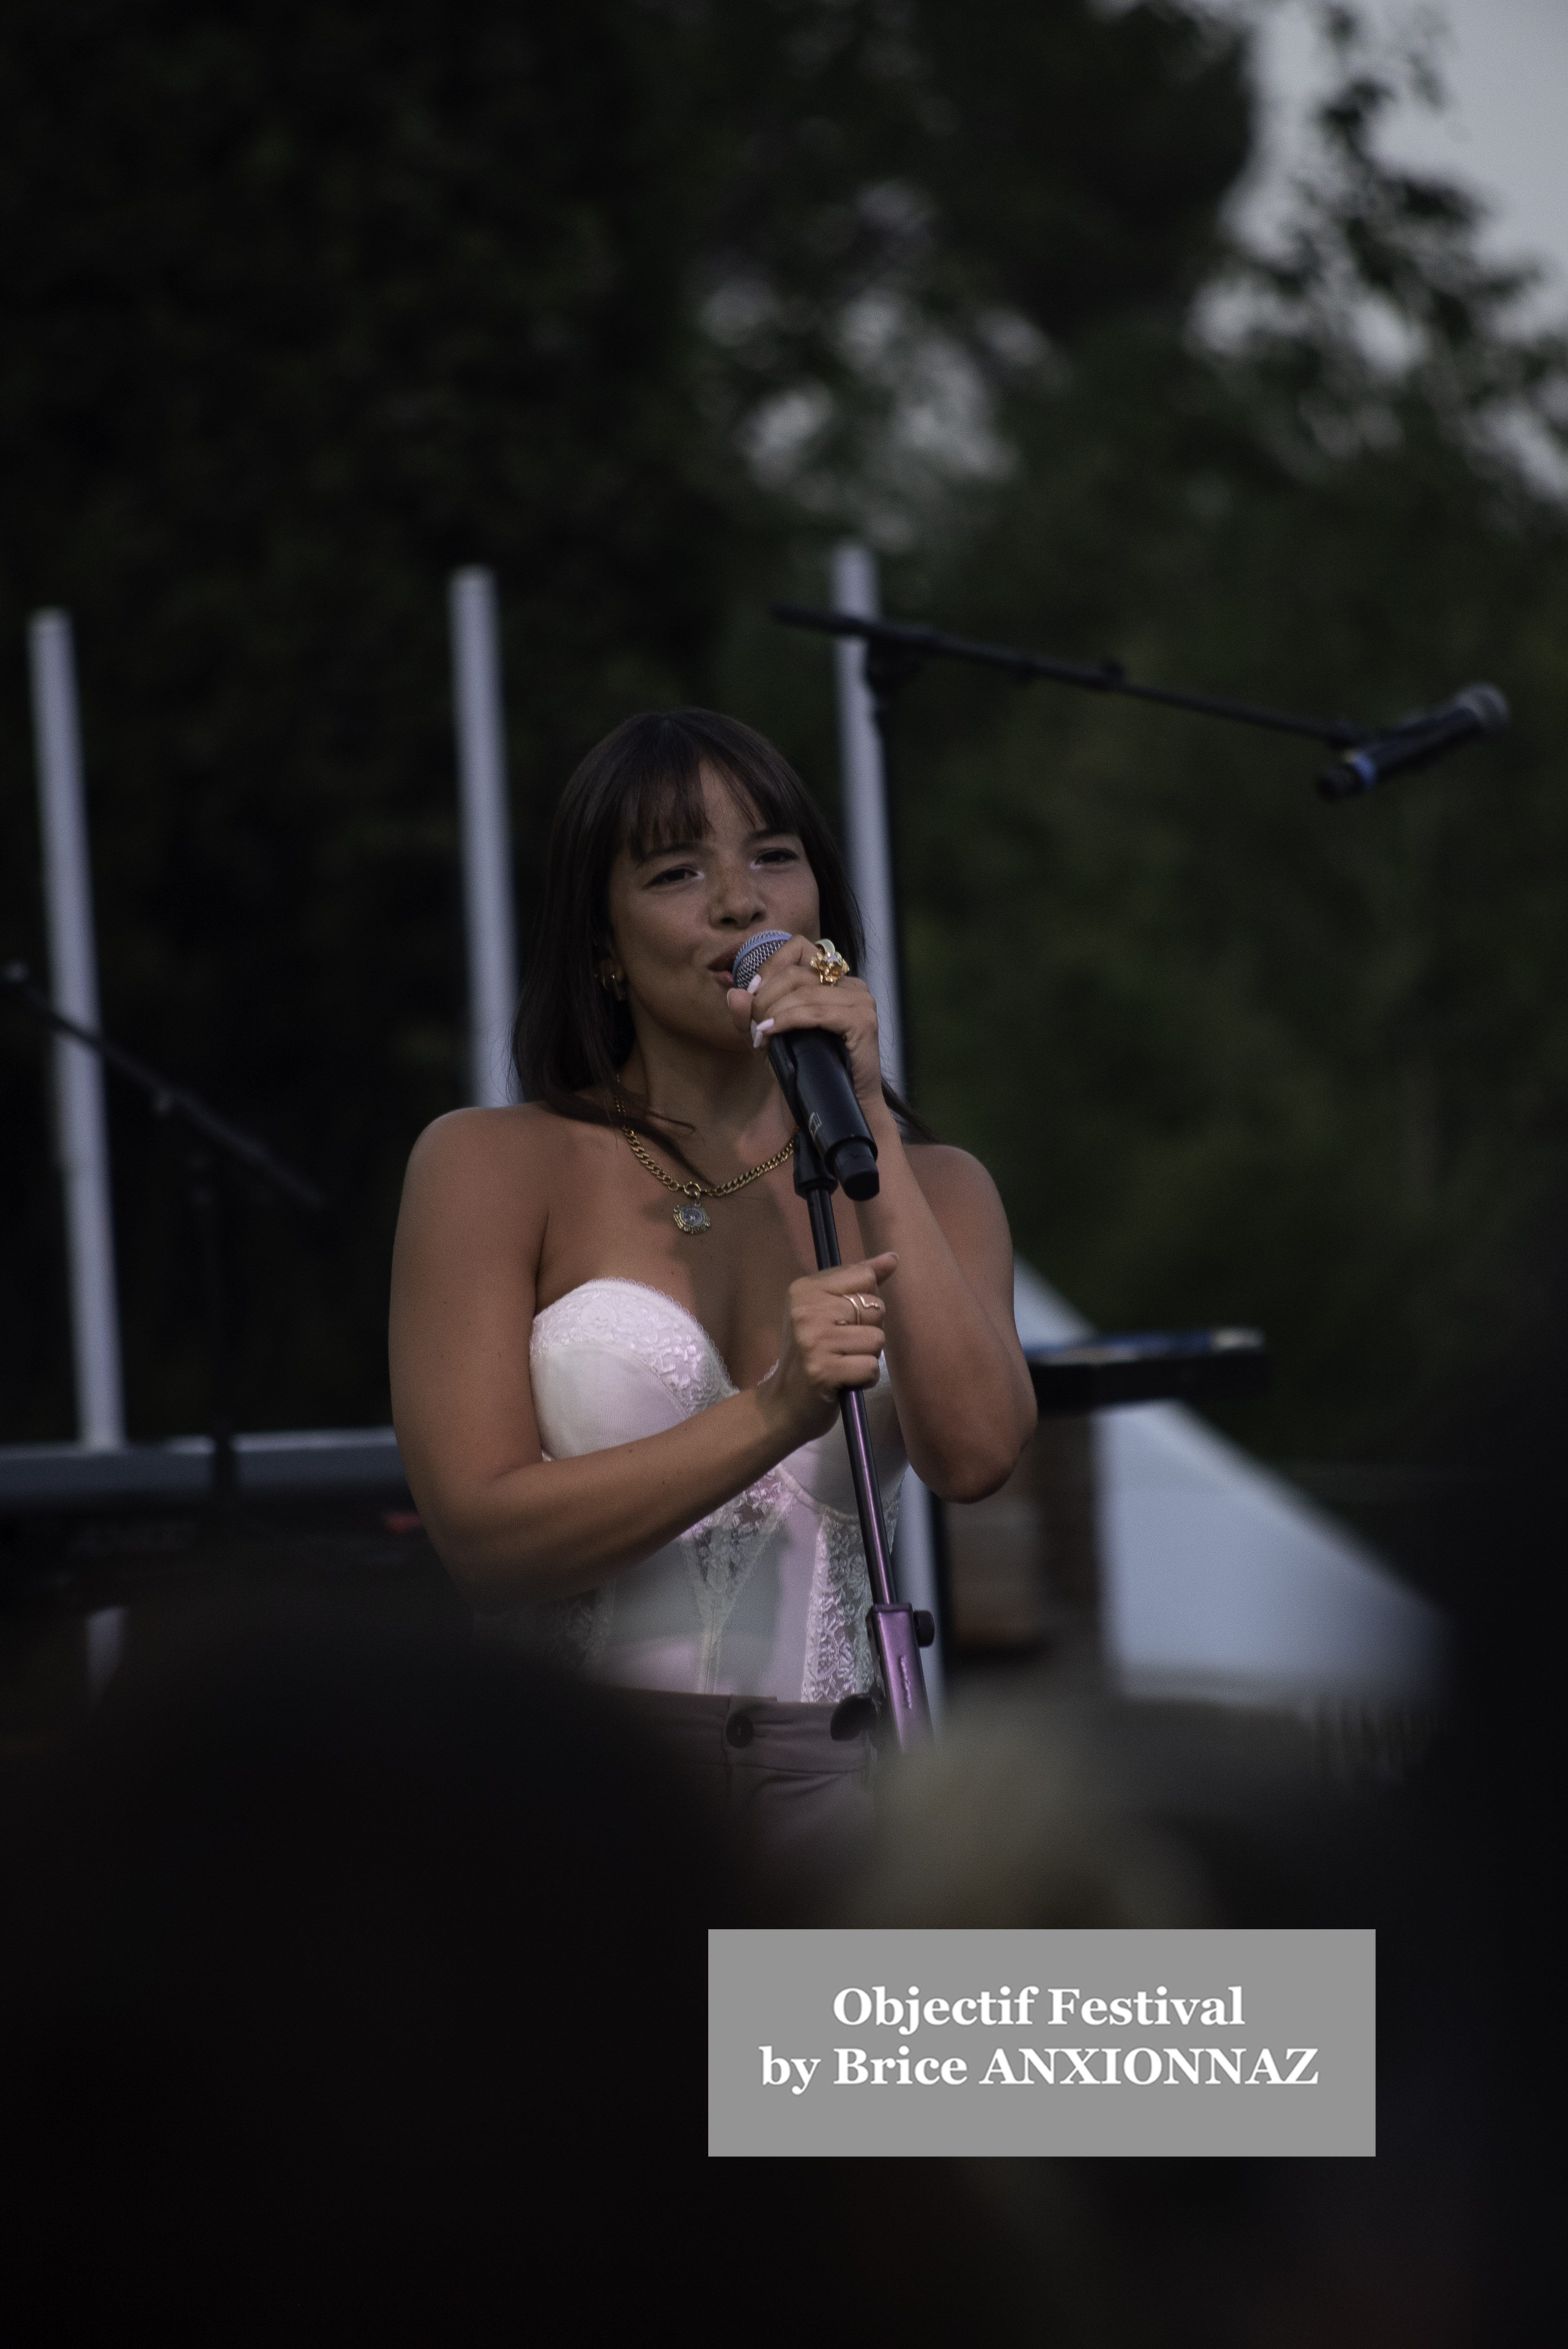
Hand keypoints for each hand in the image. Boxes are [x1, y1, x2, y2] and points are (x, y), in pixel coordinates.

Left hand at [726, 936, 885, 1114]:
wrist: (838, 1105)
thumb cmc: (808, 1070)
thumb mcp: (770, 1037)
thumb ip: (750, 1015)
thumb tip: (734, 993)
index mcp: (833, 979)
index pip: (798, 947)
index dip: (768, 967)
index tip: (752, 995)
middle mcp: (850, 984)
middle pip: (795, 973)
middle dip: (765, 997)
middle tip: (754, 1025)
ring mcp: (860, 1000)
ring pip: (803, 991)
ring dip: (773, 1011)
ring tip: (761, 1034)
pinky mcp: (863, 1021)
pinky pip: (816, 1011)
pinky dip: (788, 1020)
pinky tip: (770, 1031)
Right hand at [758, 1253, 897, 1442]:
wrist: (784, 1404)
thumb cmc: (812, 1354)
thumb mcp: (826, 1310)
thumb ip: (860, 1281)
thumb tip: (893, 1257)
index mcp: (804, 1289)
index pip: (865, 1277)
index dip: (865, 1302)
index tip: (843, 1320)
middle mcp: (806, 1311)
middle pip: (875, 1308)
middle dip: (868, 1331)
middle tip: (841, 1347)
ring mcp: (813, 1341)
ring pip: (877, 1339)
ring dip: (867, 1356)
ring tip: (842, 1363)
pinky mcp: (823, 1370)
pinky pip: (871, 1367)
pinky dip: (865, 1378)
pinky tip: (844, 1380)